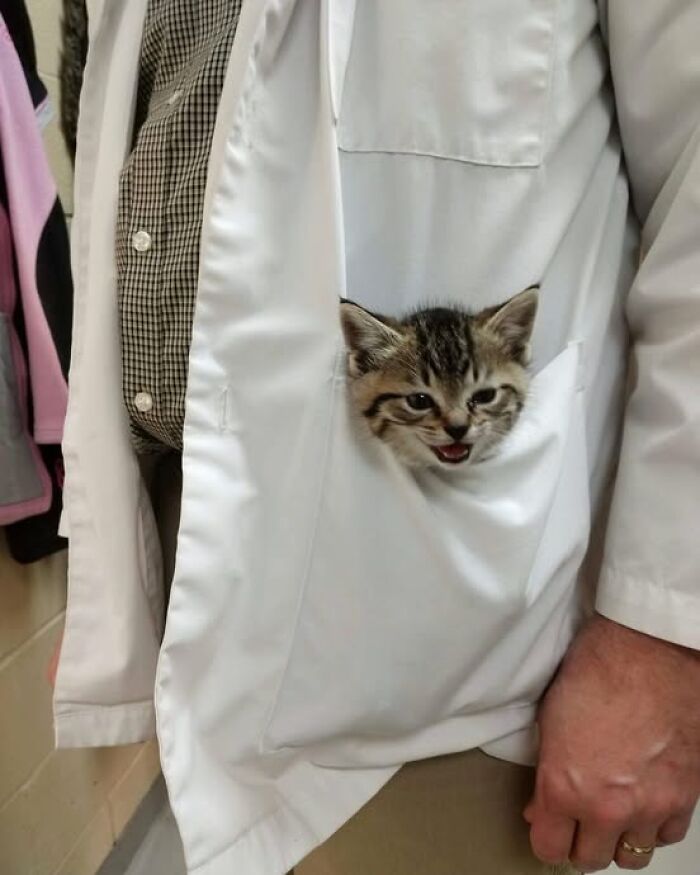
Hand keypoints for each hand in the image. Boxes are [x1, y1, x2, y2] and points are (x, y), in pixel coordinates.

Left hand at [525, 614, 699, 871]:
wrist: (650, 650)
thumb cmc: (598, 670)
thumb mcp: (550, 719)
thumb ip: (547, 771)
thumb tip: (542, 805)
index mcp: (564, 787)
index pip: (549, 848)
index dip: (545, 837)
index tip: (546, 826)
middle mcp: (607, 808)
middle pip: (589, 859)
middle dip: (578, 842)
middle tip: (575, 818)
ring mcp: (650, 806)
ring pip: (631, 856)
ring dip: (617, 838)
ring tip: (611, 812)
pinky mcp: (684, 797)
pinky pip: (666, 835)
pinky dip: (654, 825)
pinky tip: (644, 801)